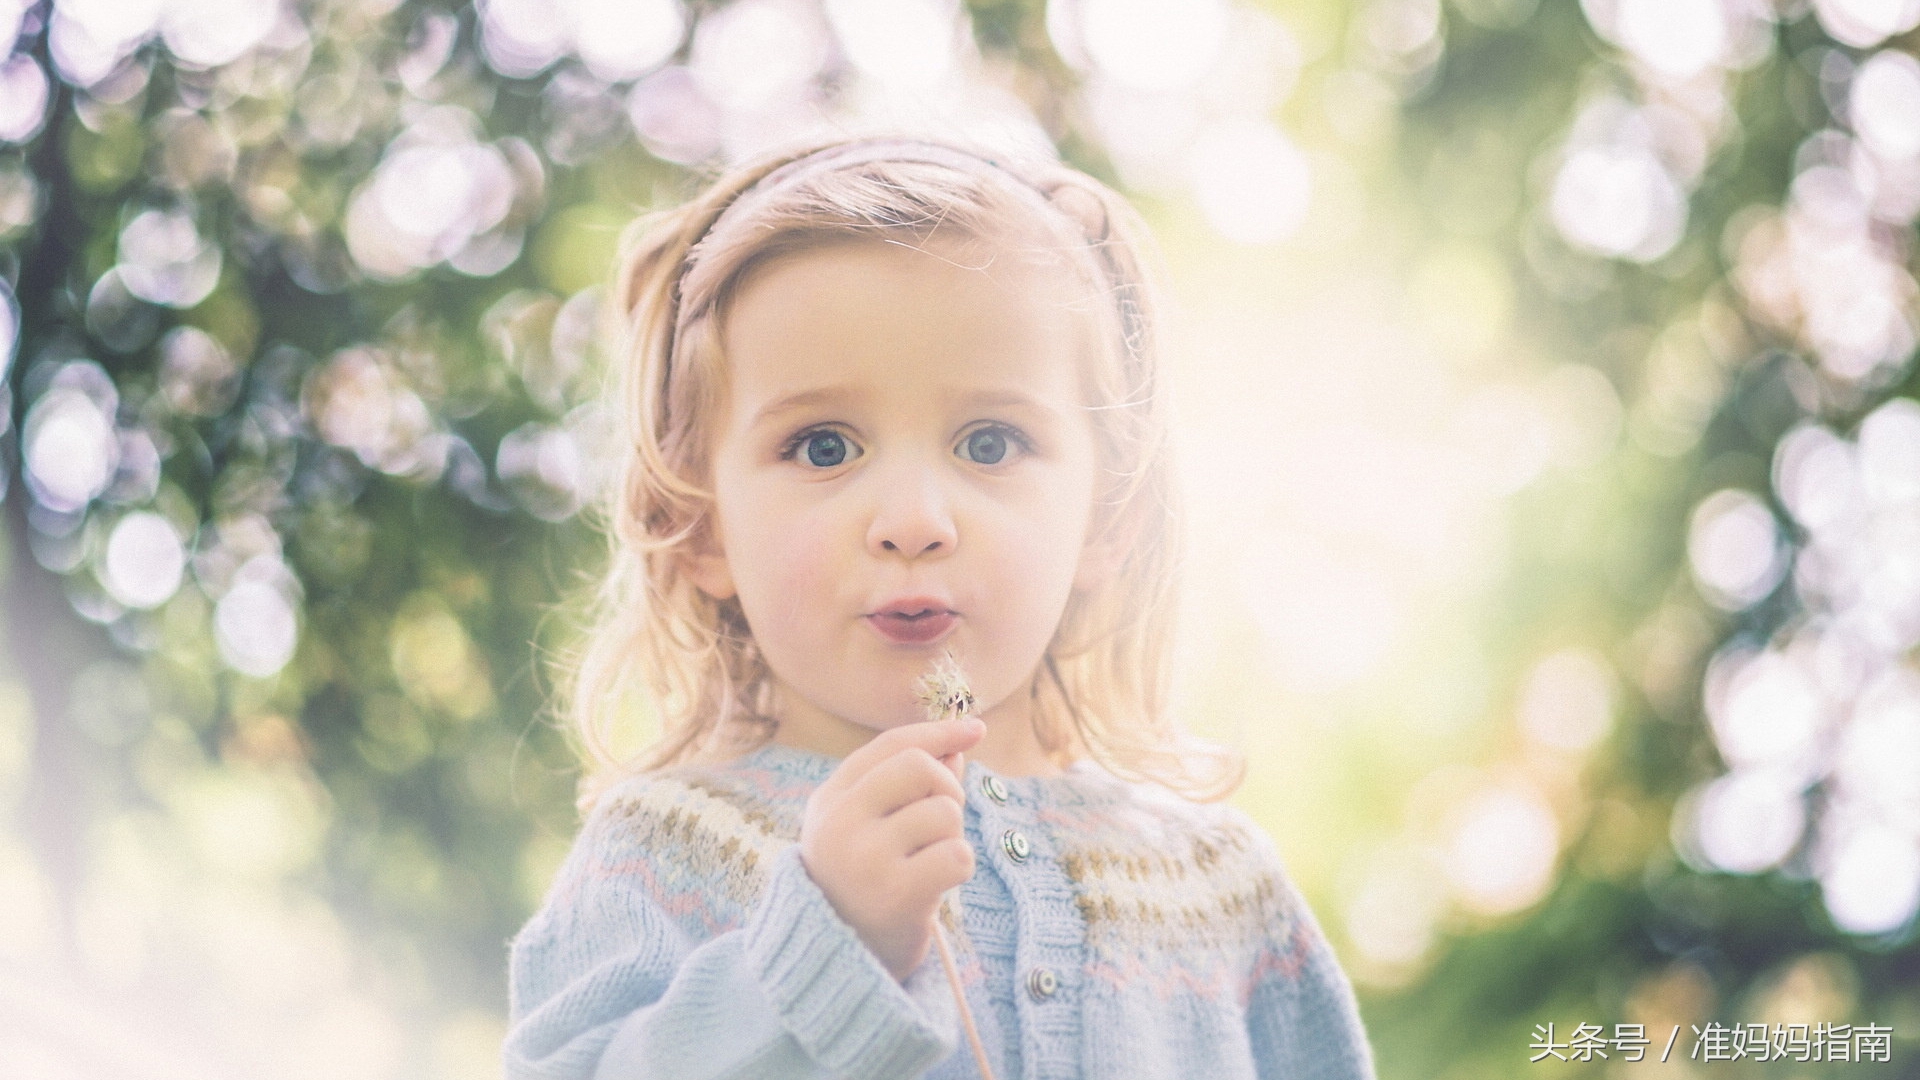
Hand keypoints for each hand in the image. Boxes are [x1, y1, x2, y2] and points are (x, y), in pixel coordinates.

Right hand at [797, 717, 985, 982]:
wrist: (839, 962)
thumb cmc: (863, 885)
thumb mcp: (870, 828)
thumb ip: (909, 785)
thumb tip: (959, 743)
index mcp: (829, 800)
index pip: (891, 745)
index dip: (939, 731)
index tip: (975, 729)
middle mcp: (840, 823)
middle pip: (920, 766)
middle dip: (948, 787)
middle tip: (943, 822)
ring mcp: (866, 857)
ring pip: (945, 812)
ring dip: (952, 836)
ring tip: (928, 862)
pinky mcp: (896, 893)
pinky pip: (958, 855)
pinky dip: (960, 867)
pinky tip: (936, 886)